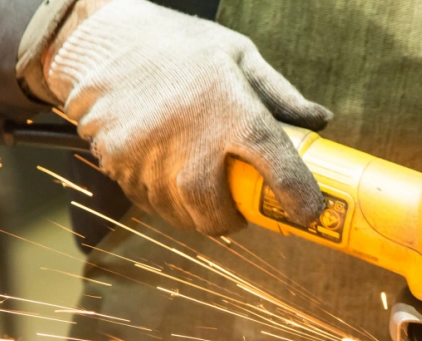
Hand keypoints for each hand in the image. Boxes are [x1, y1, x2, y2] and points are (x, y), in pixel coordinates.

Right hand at [43, 0, 330, 235]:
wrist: (100, 38)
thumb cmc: (180, 46)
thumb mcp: (238, 55)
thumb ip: (281, 94)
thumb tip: (321, 121)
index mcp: (230, 108)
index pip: (274, 161)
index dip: (296, 194)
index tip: (309, 214)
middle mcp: (190, 138)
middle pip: (216, 209)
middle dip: (230, 221)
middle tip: (238, 212)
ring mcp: (150, 155)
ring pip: (181, 213)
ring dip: (198, 215)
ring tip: (204, 197)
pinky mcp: (119, 163)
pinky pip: (150, 201)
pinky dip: (167, 202)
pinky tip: (172, 182)